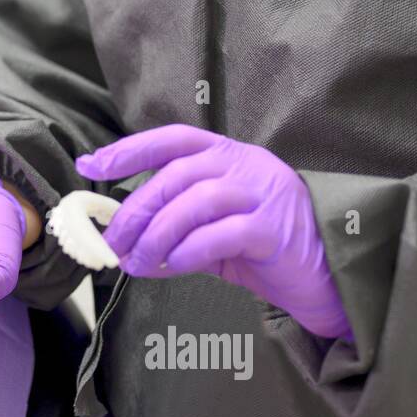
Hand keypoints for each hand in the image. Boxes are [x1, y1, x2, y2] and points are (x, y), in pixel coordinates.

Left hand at [76, 124, 350, 339]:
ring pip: (196, 201)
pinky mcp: (275, 230)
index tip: (90, 166)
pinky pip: (221, 234)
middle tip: (113, 243)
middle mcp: (245, 165)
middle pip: (176, 175)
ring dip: (157, 234)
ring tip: (138, 262)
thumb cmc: (262, 247)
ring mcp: (263, 194)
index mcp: (228, 155)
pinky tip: (173, 265)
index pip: (172, 140)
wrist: (326, 275)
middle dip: (136, 210)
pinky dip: (189, 250)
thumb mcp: (212, 228)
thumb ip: (174, 224)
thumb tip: (122, 239)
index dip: (128, 150)